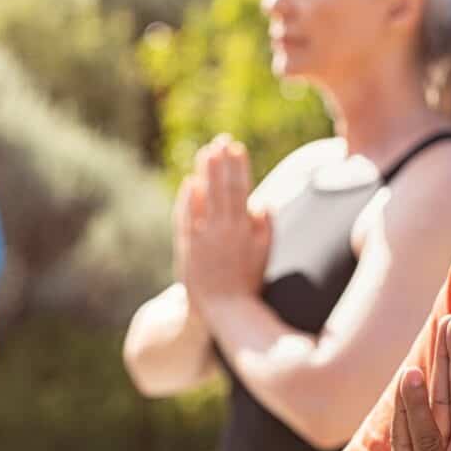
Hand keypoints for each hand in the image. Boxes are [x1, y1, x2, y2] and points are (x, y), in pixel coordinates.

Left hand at [178, 136, 270, 317]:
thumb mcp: (264, 254)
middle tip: (221, 140)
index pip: (242, 189)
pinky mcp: (188, 247)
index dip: (239, 167)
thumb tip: (261, 202)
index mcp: (245, 230)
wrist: (223, 309)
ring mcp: (204, 237)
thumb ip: (265, 226)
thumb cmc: (247, 281)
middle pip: (222, 188)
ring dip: (205, 173)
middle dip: (221, 162)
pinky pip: (186, 217)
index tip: (238, 147)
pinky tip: (190, 183)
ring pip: (204, 198)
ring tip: (206, 152)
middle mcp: (224, 230)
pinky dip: (188, 199)